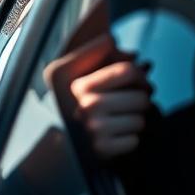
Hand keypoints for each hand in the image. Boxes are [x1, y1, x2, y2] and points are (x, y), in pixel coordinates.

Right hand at [45, 33, 153, 159]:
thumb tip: (117, 44)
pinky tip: (113, 138)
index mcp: (79, 83)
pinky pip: (134, 140)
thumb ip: (89, 52)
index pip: (128, 71)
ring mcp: (93, 128)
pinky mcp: (102, 150)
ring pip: (140, 120)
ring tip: (116, 122)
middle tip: (125, 107)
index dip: (140, 77)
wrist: (53, 145)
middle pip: (141, 97)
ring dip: (134, 122)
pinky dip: (128, 140)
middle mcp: (85, 104)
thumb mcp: (66, 73)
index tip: (136, 83)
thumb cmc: (66, 103)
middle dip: (138, 103)